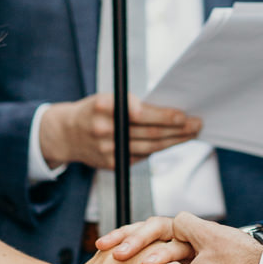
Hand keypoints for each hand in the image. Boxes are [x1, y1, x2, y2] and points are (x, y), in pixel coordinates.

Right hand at [39, 94, 202, 170]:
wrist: (65, 134)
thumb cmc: (93, 111)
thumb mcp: (106, 99)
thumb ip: (131, 105)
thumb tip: (167, 112)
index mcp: (103, 107)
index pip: (139, 113)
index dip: (162, 116)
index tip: (182, 115)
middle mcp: (104, 129)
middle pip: (148, 132)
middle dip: (177, 129)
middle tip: (197, 124)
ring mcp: (107, 150)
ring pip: (149, 147)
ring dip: (174, 140)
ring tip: (192, 133)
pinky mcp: (111, 164)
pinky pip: (141, 156)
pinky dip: (158, 149)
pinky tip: (173, 141)